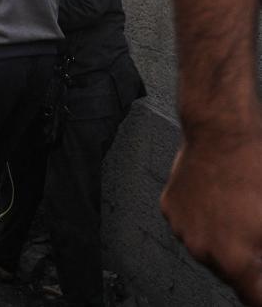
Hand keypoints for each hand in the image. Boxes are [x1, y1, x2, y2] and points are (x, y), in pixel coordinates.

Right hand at [162, 122, 261, 305]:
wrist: (221, 132)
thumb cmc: (253, 167)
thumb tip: (258, 256)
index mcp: (232, 257)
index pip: (252, 298)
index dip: (259, 295)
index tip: (261, 290)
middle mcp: (202, 247)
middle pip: (228, 273)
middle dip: (245, 263)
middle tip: (254, 239)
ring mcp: (182, 227)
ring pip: (206, 247)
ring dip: (223, 240)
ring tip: (239, 215)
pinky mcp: (170, 206)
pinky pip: (190, 225)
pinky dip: (205, 220)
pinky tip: (221, 202)